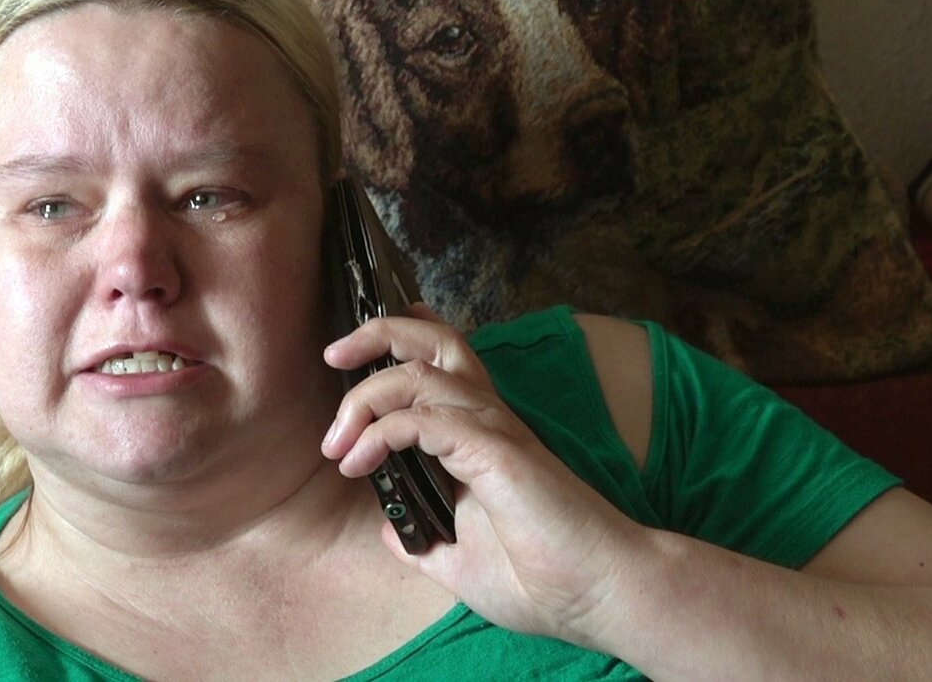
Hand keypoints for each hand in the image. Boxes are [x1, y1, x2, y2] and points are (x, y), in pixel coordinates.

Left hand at [321, 304, 640, 644]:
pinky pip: (427, 418)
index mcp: (482, 438)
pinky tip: (362, 462)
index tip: (348, 365)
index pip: (438, 365)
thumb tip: (392, 530)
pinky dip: (385, 430)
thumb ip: (425, 542)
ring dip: (366, 397)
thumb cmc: (545, 580)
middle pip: (434, 342)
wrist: (599, 597)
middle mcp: (489, 422)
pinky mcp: (497, 454)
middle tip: (332, 357)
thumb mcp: (461, 563)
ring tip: (337, 443)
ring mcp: (495, 433)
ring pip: (420, 374)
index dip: (395, 345)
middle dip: (376, 334)